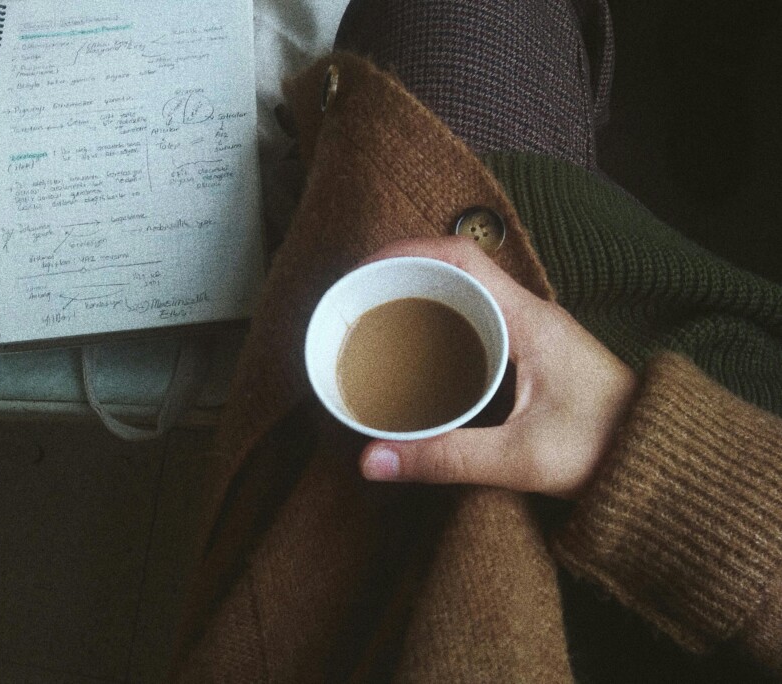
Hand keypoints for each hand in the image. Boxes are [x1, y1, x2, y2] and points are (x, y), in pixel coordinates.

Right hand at [357, 237, 637, 498]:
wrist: (659, 459)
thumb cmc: (602, 449)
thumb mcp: (519, 458)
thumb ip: (445, 458)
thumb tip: (371, 461)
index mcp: (528, 319)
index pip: (461, 256)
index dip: (406, 252)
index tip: (364, 270)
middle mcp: (530, 313)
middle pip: (456, 268)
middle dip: (403, 275)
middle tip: (360, 300)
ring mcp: (533, 330)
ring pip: (466, 293)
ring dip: (421, 297)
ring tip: (378, 320)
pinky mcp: (533, 351)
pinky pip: (477, 318)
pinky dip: (440, 322)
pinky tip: (419, 352)